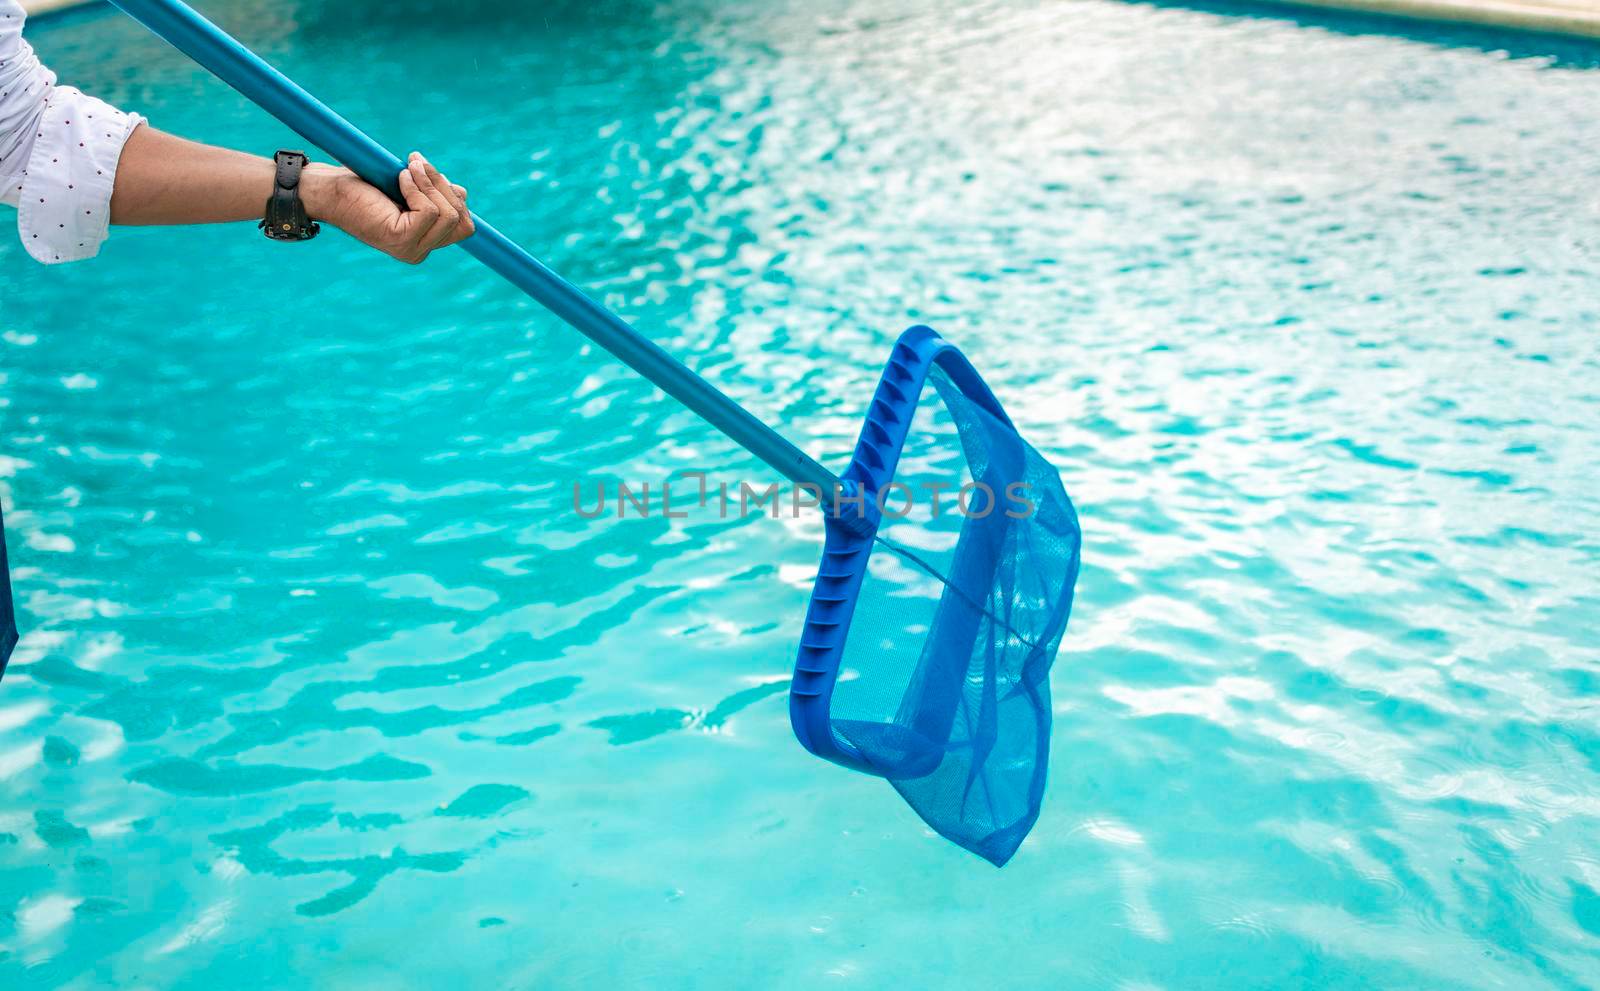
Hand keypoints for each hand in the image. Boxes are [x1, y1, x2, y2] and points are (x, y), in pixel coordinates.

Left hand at [302, 152, 473, 263]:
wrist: (328, 190)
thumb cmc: (363, 186)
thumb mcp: (409, 188)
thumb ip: (434, 194)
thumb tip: (461, 193)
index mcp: (423, 242)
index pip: (464, 226)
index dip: (456, 198)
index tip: (430, 174)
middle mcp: (419, 252)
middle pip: (462, 221)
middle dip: (444, 186)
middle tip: (416, 163)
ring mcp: (411, 249)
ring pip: (449, 215)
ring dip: (430, 183)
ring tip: (407, 168)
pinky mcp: (400, 239)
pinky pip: (429, 211)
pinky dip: (418, 188)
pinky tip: (399, 179)